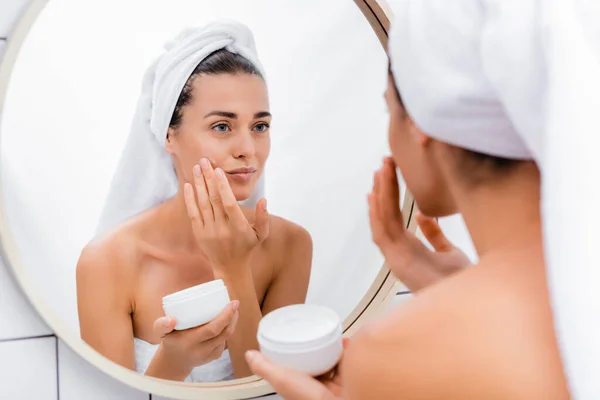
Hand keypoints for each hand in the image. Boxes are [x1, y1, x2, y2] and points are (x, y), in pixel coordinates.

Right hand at [147, 300, 238, 379]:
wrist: (173, 362)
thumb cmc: (169, 340)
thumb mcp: (160, 332)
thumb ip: (161, 324)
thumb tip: (172, 319)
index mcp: (189, 342)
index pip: (212, 329)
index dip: (225, 316)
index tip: (232, 303)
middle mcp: (201, 350)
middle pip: (224, 333)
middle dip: (232, 317)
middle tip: (235, 303)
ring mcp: (209, 355)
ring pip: (226, 337)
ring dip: (232, 323)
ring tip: (233, 310)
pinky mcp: (214, 357)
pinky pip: (224, 341)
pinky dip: (227, 330)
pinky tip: (228, 320)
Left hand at [184, 158, 269, 271]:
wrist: (230, 267)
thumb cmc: (247, 247)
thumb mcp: (261, 234)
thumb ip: (264, 217)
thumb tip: (264, 200)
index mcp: (238, 226)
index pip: (229, 203)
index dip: (223, 186)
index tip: (219, 171)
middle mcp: (222, 228)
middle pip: (213, 199)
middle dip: (208, 178)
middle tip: (204, 161)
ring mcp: (209, 231)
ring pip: (202, 203)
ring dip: (198, 184)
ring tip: (196, 167)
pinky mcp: (199, 233)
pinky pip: (193, 213)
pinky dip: (190, 199)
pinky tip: (188, 185)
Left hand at [246, 338, 349, 399]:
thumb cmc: (311, 399)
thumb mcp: (282, 379)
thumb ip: (264, 368)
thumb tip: (249, 355)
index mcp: (297, 386)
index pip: (292, 366)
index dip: (292, 352)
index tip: (293, 337)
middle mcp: (314, 386)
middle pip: (313, 362)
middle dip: (314, 347)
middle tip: (315, 332)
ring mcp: (330, 384)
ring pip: (330, 361)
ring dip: (331, 347)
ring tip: (329, 335)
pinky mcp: (346, 380)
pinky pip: (346, 362)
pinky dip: (345, 351)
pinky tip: (345, 343)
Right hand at [368, 157, 470, 291]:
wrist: (473, 300)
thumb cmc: (461, 281)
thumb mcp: (448, 252)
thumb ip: (434, 235)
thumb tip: (424, 217)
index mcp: (410, 250)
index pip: (394, 217)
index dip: (389, 195)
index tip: (388, 172)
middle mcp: (399, 253)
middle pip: (385, 215)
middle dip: (383, 188)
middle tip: (383, 163)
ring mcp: (396, 258)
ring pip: (382, 220)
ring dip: (380, 195)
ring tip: (380, 171)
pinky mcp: (397, 263)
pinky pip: (382, 234)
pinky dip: (376, 214)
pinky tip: (374, 195)